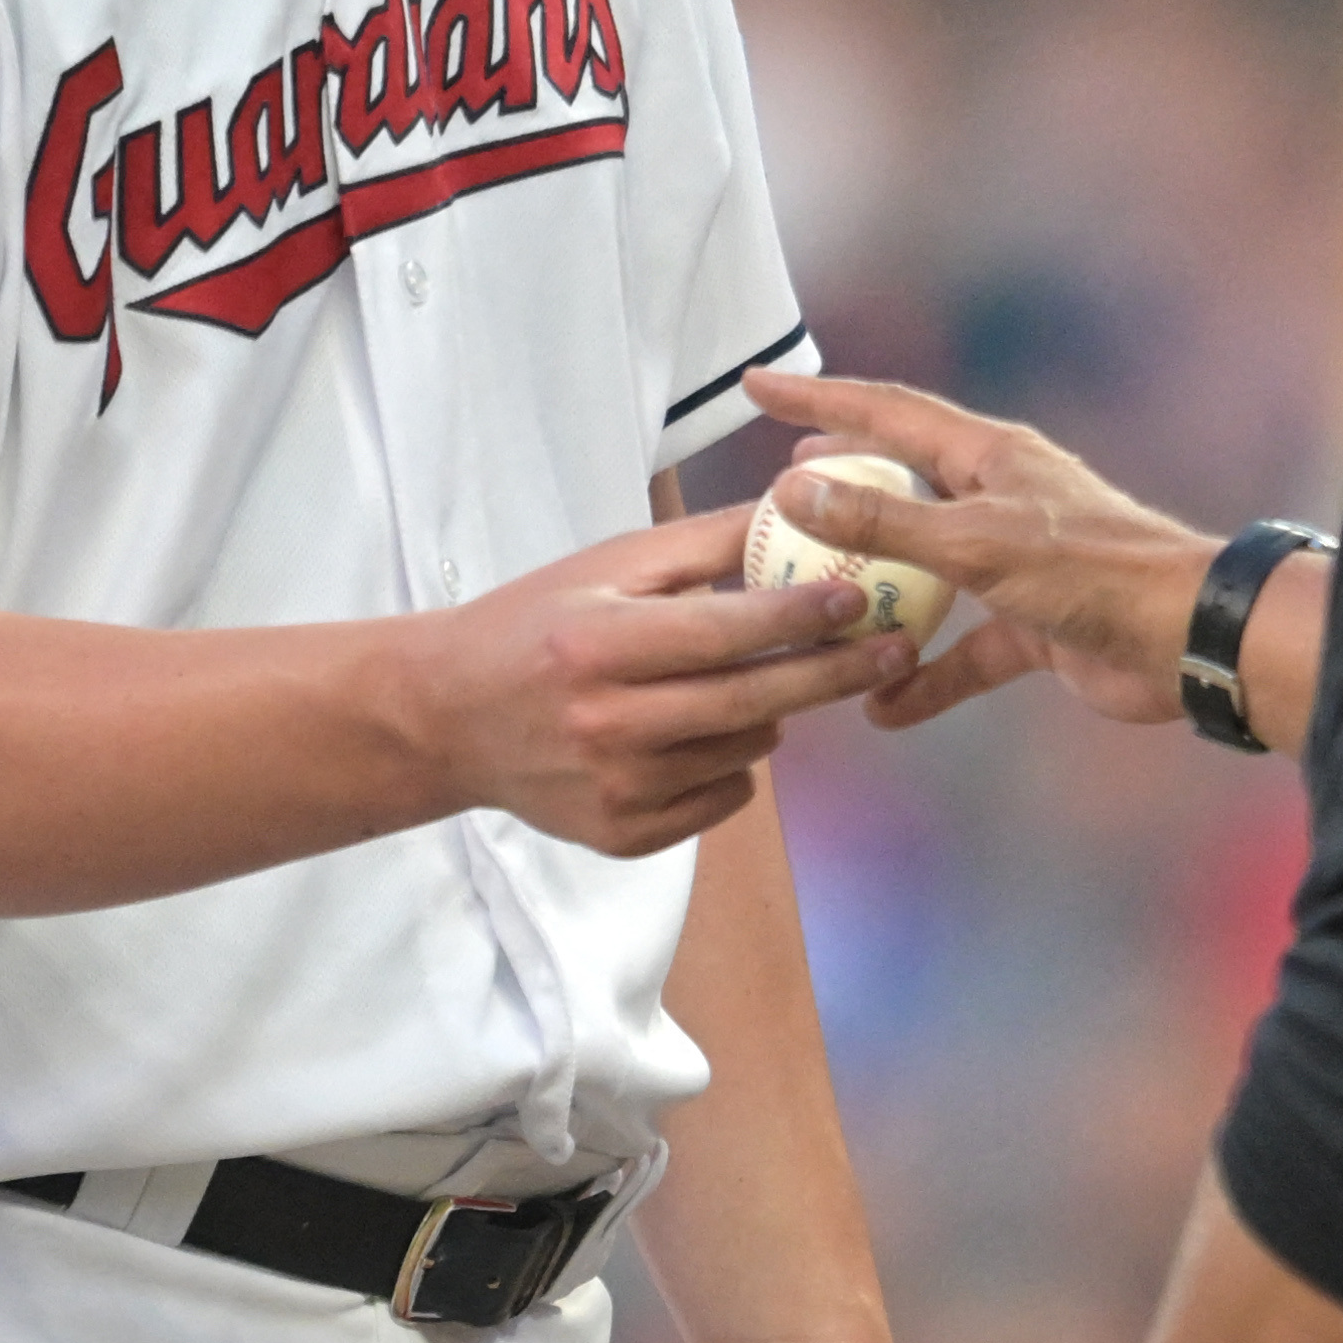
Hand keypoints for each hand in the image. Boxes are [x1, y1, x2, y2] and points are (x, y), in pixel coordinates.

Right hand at [385, 510, 916, 857]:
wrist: (448, 718)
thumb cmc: (534, 625)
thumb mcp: (608, 567)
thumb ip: (704, 544)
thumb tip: (797, 506)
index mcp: (598, 646)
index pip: (722, 633)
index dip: (797, 615)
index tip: (858, 597)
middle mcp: (607, 724)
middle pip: (751, 702)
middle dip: (832, 673)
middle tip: (893, 649)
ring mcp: (616, 790)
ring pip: (746, 752)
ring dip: (770, 713)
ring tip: (751, 681)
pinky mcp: (623, 835)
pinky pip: (723, 800)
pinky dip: (732, 764)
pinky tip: (701, 732)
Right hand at [745, 369, 1255, 736]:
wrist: (1187, 639)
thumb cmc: (1092, 572)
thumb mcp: (975, 544)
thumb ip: (883, 522)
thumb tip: (793, 489)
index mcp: (989, 457)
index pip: (886, 414)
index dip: (818, 400)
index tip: (757, 388)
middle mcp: (999, 499)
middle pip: (902, 483)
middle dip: (841, 484)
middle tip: (781, 485)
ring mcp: (1015, 564)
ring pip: (926, 570)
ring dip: (875, 590)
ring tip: (816, 599)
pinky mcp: (1032, 626)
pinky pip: (963, 649)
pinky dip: (925, 675)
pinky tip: (884, 705)